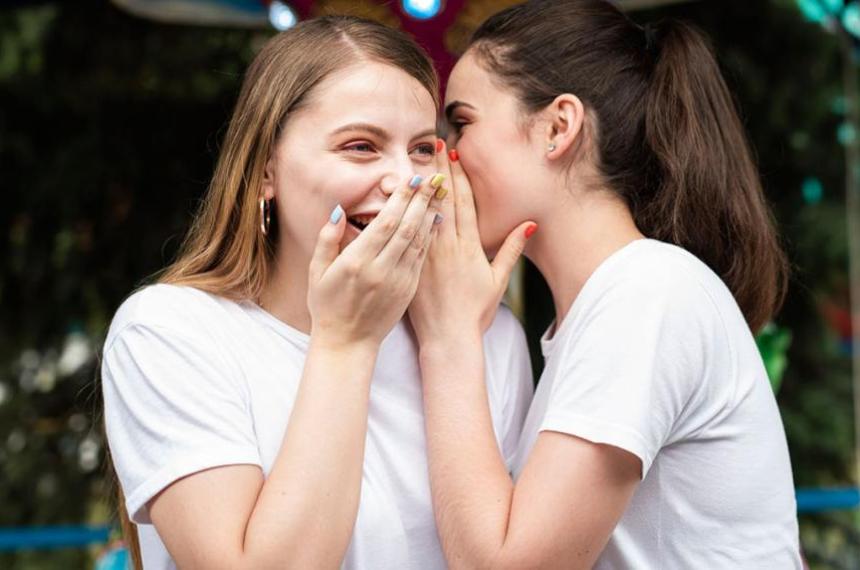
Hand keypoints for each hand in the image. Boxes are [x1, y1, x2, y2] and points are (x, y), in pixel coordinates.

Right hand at [308, 174, 443, 348]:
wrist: (348, 343)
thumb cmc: (327, 305)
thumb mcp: (317, 271)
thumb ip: (327, 239)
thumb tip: (338, 210)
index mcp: (358, 262)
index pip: (385, 222)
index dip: (402, 199)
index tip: (412, 179)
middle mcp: (381, 270)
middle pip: (407, 227)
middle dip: (421, 200)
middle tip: (434, 177)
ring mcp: (398, 281)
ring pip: (419, 241)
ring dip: (430, 215)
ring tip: (440, 193)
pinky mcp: (408, 290)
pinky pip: (422, 258)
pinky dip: (430, 237)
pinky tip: (436, 220)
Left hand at [409, 142, 534, 347]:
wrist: (448, 339)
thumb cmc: (475, 313)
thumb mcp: (498, 281)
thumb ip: (510, 250)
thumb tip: (528, 224)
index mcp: (470, 247)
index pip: (465, 203)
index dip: (460, 176)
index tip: (455, 155)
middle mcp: (448, 246)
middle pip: (444, 200)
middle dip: (440, 170)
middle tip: (434, 144)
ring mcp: (427, 255)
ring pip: (423, 212)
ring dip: (421, 185)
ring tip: (417, 159)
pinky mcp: (412, 265)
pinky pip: (407, 234)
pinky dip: (404, 213)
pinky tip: (399, 196)